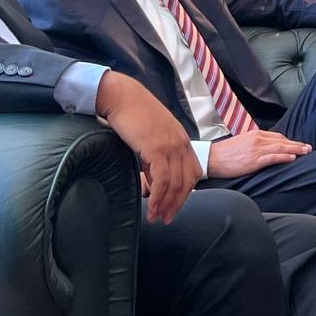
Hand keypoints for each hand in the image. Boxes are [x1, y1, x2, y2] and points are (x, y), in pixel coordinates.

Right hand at [96, 71, 199, 223]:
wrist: (121, 96)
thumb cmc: (132, 114)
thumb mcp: (152, 136)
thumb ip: (157, 156)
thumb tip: (155, 181)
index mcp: (182, 139)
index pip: (194, 171)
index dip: (186, 192)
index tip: (175, 206)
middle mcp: (181, 143)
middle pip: (188, 181)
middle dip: (178, 203)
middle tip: (167, 219)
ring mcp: (171, 145)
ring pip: (176, 184)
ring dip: (167, 205)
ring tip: (156, 218)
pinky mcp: (157, 148)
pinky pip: (163, 180)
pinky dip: (159, 197)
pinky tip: (151, 207)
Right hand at [206, 131, 311, 178]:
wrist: (211, 159)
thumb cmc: (226, 153)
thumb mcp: (243, 143)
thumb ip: (256, 144)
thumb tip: (268, 148)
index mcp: (255, 135)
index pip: (278, 137)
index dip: (290, 141)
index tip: (299, 145)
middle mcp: (257, 140)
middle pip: (282, 141)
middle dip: (297, 144)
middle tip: (309, 148)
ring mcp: (256, 150)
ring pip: (280, 148)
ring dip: (295, 149)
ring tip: (306, 152)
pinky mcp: (253, 160)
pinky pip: (272, 157)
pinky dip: (283, 157)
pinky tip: (292, 158)